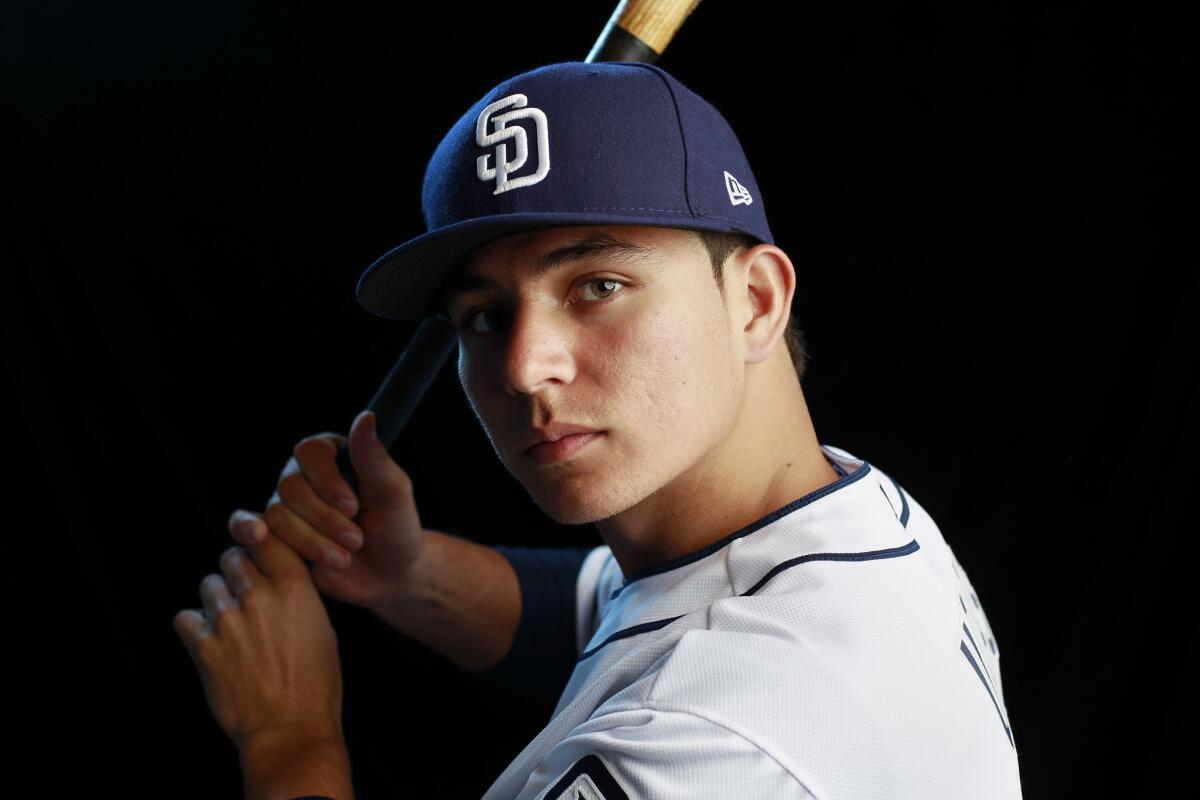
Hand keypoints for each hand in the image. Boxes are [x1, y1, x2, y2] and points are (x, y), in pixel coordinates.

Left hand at [172, 531, 342, 751]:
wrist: (290, 728)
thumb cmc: (315, 682)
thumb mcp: (322, 628)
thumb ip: (297, 595)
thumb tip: (277, 577)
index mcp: (295, 588)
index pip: (267, 539)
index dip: (261, 544)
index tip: (259, 555)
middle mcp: (260, 596)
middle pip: (232, 557)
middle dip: (237, 572)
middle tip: (244, 595)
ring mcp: (228, 620)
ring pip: (209, 585)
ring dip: (216, 599)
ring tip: (230, 624)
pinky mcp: (203, 647)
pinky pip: (185, 618)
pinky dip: (194, 627)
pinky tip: (210, 641)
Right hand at [228, 410, 426, 614]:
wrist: (388, 574)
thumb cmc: (396, 528)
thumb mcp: (393, 492)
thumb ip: (374, 457)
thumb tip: (366, 416)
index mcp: (330, 454)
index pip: (310, 452)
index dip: (327, 481)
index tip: (353, 506)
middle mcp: (301, 475)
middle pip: (290, 487)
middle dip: (325, 519)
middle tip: (356, 540)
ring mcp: (284, 506)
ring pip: (277, 516)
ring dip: (313, 541)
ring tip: (344, 557)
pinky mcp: (274, 536)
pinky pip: (249, 529)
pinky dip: (254, 533)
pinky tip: (266, 541)